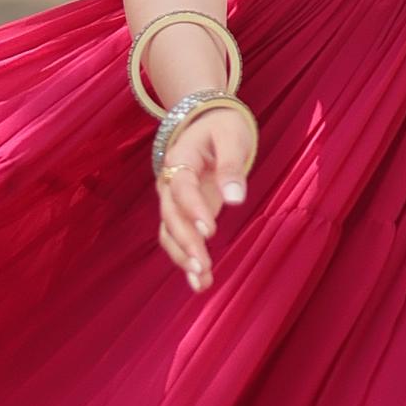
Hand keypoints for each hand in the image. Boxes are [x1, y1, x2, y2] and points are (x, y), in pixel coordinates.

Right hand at [156, 102, 254, 289]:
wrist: (206, 123)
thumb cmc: (222, 127)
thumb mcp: (232, 136)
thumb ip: (231, 166)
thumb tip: (235, 199)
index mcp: (180, 160)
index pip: (181, 187)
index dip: (193, 209)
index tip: (210, 230)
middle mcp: (170, 183)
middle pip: (170, 216)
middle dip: (185, 242)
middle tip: (202, 264)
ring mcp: (174, 201)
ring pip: (169, 233)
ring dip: (183, 258)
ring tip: (201, 280)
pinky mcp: (183, 214)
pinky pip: (179, 240)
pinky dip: (187, 261)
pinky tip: (202, 282)